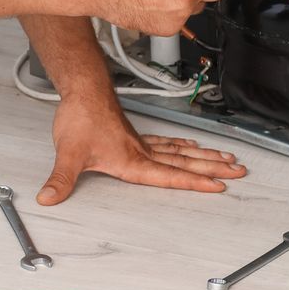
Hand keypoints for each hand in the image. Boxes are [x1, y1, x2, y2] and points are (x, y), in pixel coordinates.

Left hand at [37, 96, 246, 202]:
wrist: (82, 91)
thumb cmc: (80, 118)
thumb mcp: (68, 153)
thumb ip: (60, 179)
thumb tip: (49, 198)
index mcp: (132, 161)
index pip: (170, 175)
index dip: (195, 182)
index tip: (219, 185)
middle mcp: (142, 152)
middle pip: (185, 162)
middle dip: (213, 168)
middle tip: (240, 171)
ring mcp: (141, 142)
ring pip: (181, 151)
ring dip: (205, 156)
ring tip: (228, 160)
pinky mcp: (135, 135)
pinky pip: (167, 143)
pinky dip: (183, 146)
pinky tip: (192, 145)